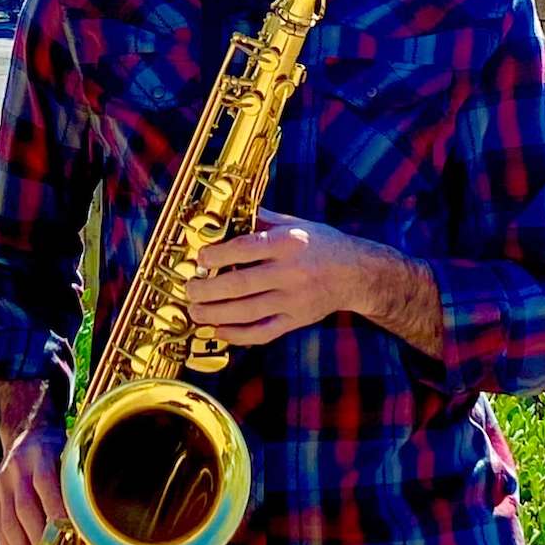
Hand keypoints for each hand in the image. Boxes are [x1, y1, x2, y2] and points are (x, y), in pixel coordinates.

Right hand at [0, 423, 65, 544]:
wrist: (25, 432)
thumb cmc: (58, 451)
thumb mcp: (69, 454)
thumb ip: (74, 483)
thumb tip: (92, 524)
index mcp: (40, 453)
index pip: (45, 480)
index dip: (54, 506)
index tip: (67, 532)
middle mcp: (17, 468)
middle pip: (24, 506)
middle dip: (37, 538)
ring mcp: (2, 483)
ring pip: (8, 521)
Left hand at [183, 206, 363, 344]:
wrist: (356, 274)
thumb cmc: (321, 244)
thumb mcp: (295, 223)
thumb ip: (262, 218)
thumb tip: (227, 210)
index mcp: (288, 243)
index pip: (246, 248)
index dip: (218, 255)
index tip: (200, 258)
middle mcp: (290, 272)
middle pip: (240, 284)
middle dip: (208, 289)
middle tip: (189, 289)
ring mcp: (293, 300)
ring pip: (246, 312)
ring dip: (215, 314)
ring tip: (195, 311)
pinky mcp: (295, 320)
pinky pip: (261, 332)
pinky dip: (236, 334)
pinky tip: (218, 329)